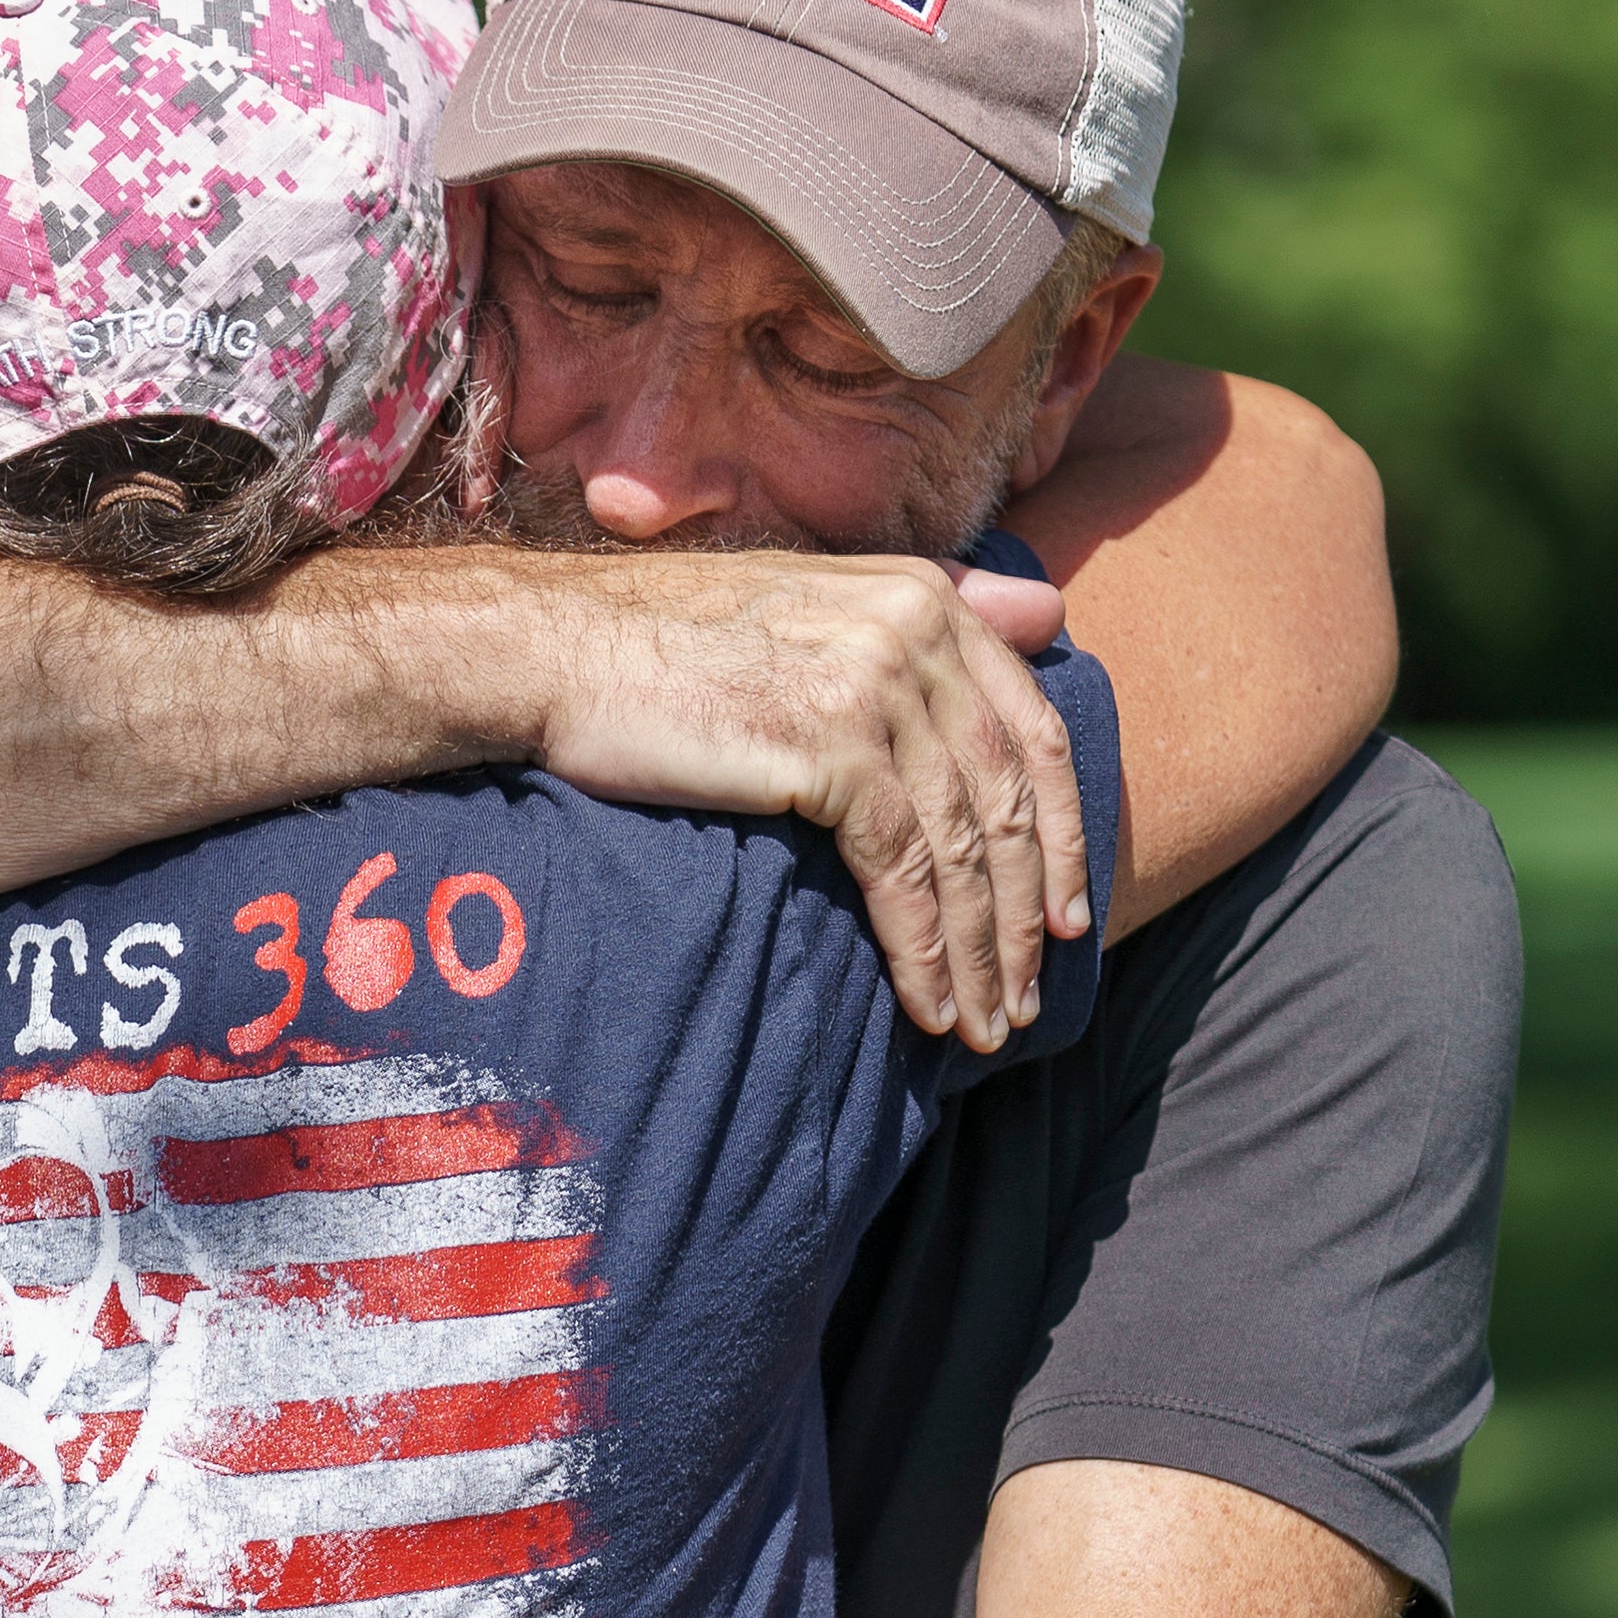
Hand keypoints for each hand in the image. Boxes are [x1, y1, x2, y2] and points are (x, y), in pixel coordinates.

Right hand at [503, 551, 1086, 1050]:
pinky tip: (928, 1007)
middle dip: (1025, 915)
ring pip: (962, 847)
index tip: (1065, 915)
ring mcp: (875, 684)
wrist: (552, 649)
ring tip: (985, 1023)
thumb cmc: (666, 643)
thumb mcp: (815, 606)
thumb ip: (932, 613)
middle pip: (1009, 799)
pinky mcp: (827, 745)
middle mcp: (915, 629)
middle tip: (1027, 998)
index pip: (1034, 730)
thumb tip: (1047, 609)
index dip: (1064, 833)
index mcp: (925, 593)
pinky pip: (902, 872)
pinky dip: (923, 951)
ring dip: (979, 953)